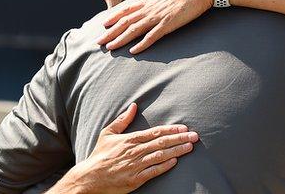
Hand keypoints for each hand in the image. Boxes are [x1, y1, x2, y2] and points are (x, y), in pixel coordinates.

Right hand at [47, 103, 198, 193]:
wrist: (90, 177)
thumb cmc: (100, 155)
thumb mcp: (108, 133)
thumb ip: (122, 120)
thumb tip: (133, 106)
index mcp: (130, 140)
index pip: (155, 132)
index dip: (171, 129)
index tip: (183, 127)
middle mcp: (135, 151)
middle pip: (161, 143)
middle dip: (179, 138)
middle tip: (194, 136)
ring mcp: (136, 165)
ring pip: (160, 156)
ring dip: (176, 151)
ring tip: (190, 147)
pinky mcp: (135, 179)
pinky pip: (153, 171)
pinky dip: (164, 166)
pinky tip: (175, 161)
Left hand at [96, 0, 212, 53]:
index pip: (126, 9)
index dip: (113, 17)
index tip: (103, 24)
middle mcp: (150, 8)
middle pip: (126, 22)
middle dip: (111, 32)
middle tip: (99, 42)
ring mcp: (158, 16)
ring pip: (134, 30)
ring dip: (121, 40)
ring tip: (110, 48)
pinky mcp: (168, 24)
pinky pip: (152, 36)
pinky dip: (142, 44)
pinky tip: (133, 52)